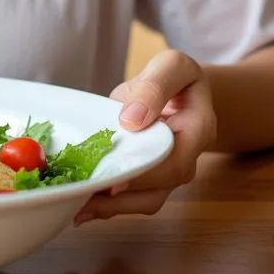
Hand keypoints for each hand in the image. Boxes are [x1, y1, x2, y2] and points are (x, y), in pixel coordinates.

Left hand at [74, 49, 216, 225]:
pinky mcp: (148, 176)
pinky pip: (133, 197)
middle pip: (157, 189)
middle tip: (84, 195)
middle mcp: (185, 160)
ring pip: (144, 200)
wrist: (181, 90)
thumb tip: (131, 119)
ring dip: (111, 208)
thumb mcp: (171, 66)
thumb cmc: (175, 76)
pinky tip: (80, 206)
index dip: (145, 174)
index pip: (174, 162)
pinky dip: (107, 204)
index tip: (115, 179)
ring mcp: (167, 173)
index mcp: (196, 131)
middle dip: (120, 198)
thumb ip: (154, 87)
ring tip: (76, 206)